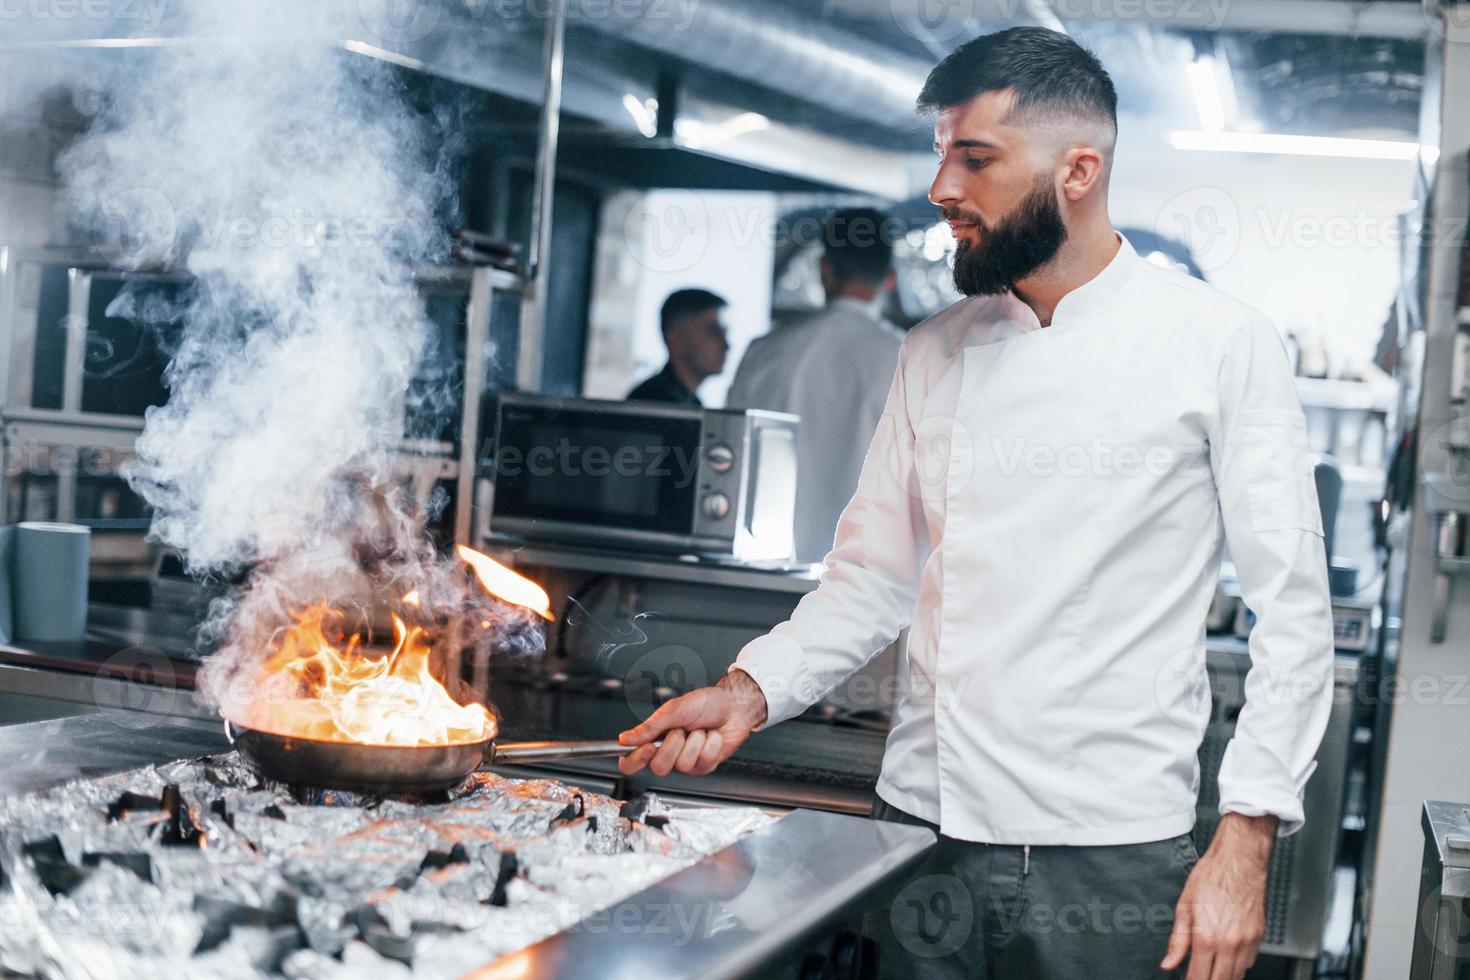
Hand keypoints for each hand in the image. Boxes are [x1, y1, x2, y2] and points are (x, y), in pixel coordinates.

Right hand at [617, 669, 768, 776]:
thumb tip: (625, 738)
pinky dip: (710, 744)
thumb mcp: (673, 709)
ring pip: (682, 765)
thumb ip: (649, 727)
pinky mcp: (704, 766)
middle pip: (658, 768)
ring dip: (694, 741)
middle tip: (681, 730)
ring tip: (700, 730)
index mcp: (654, 739)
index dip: (634, 760)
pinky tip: (712, 736)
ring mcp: (686, 762)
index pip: (631, 762)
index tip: (647, 747)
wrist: (733, 705)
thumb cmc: (704, 704)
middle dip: (672, 746)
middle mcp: (668, 754)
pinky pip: (703, 762)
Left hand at [1162, 812, 1275, 979]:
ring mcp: (1247, 942)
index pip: (1198, 977)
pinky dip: (1238, 966)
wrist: (1239, 860)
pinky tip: (1227, 958)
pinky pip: (1249, 962)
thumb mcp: (1184, 906)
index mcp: (1207, 937)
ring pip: (1237, 976)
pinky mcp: (1258, 937)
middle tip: (1197, 975)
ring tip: (1211, 968)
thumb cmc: (1211, 877)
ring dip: (1223, 976)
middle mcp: (1229, 944)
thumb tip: (1168, 963)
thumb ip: (1177, 940)